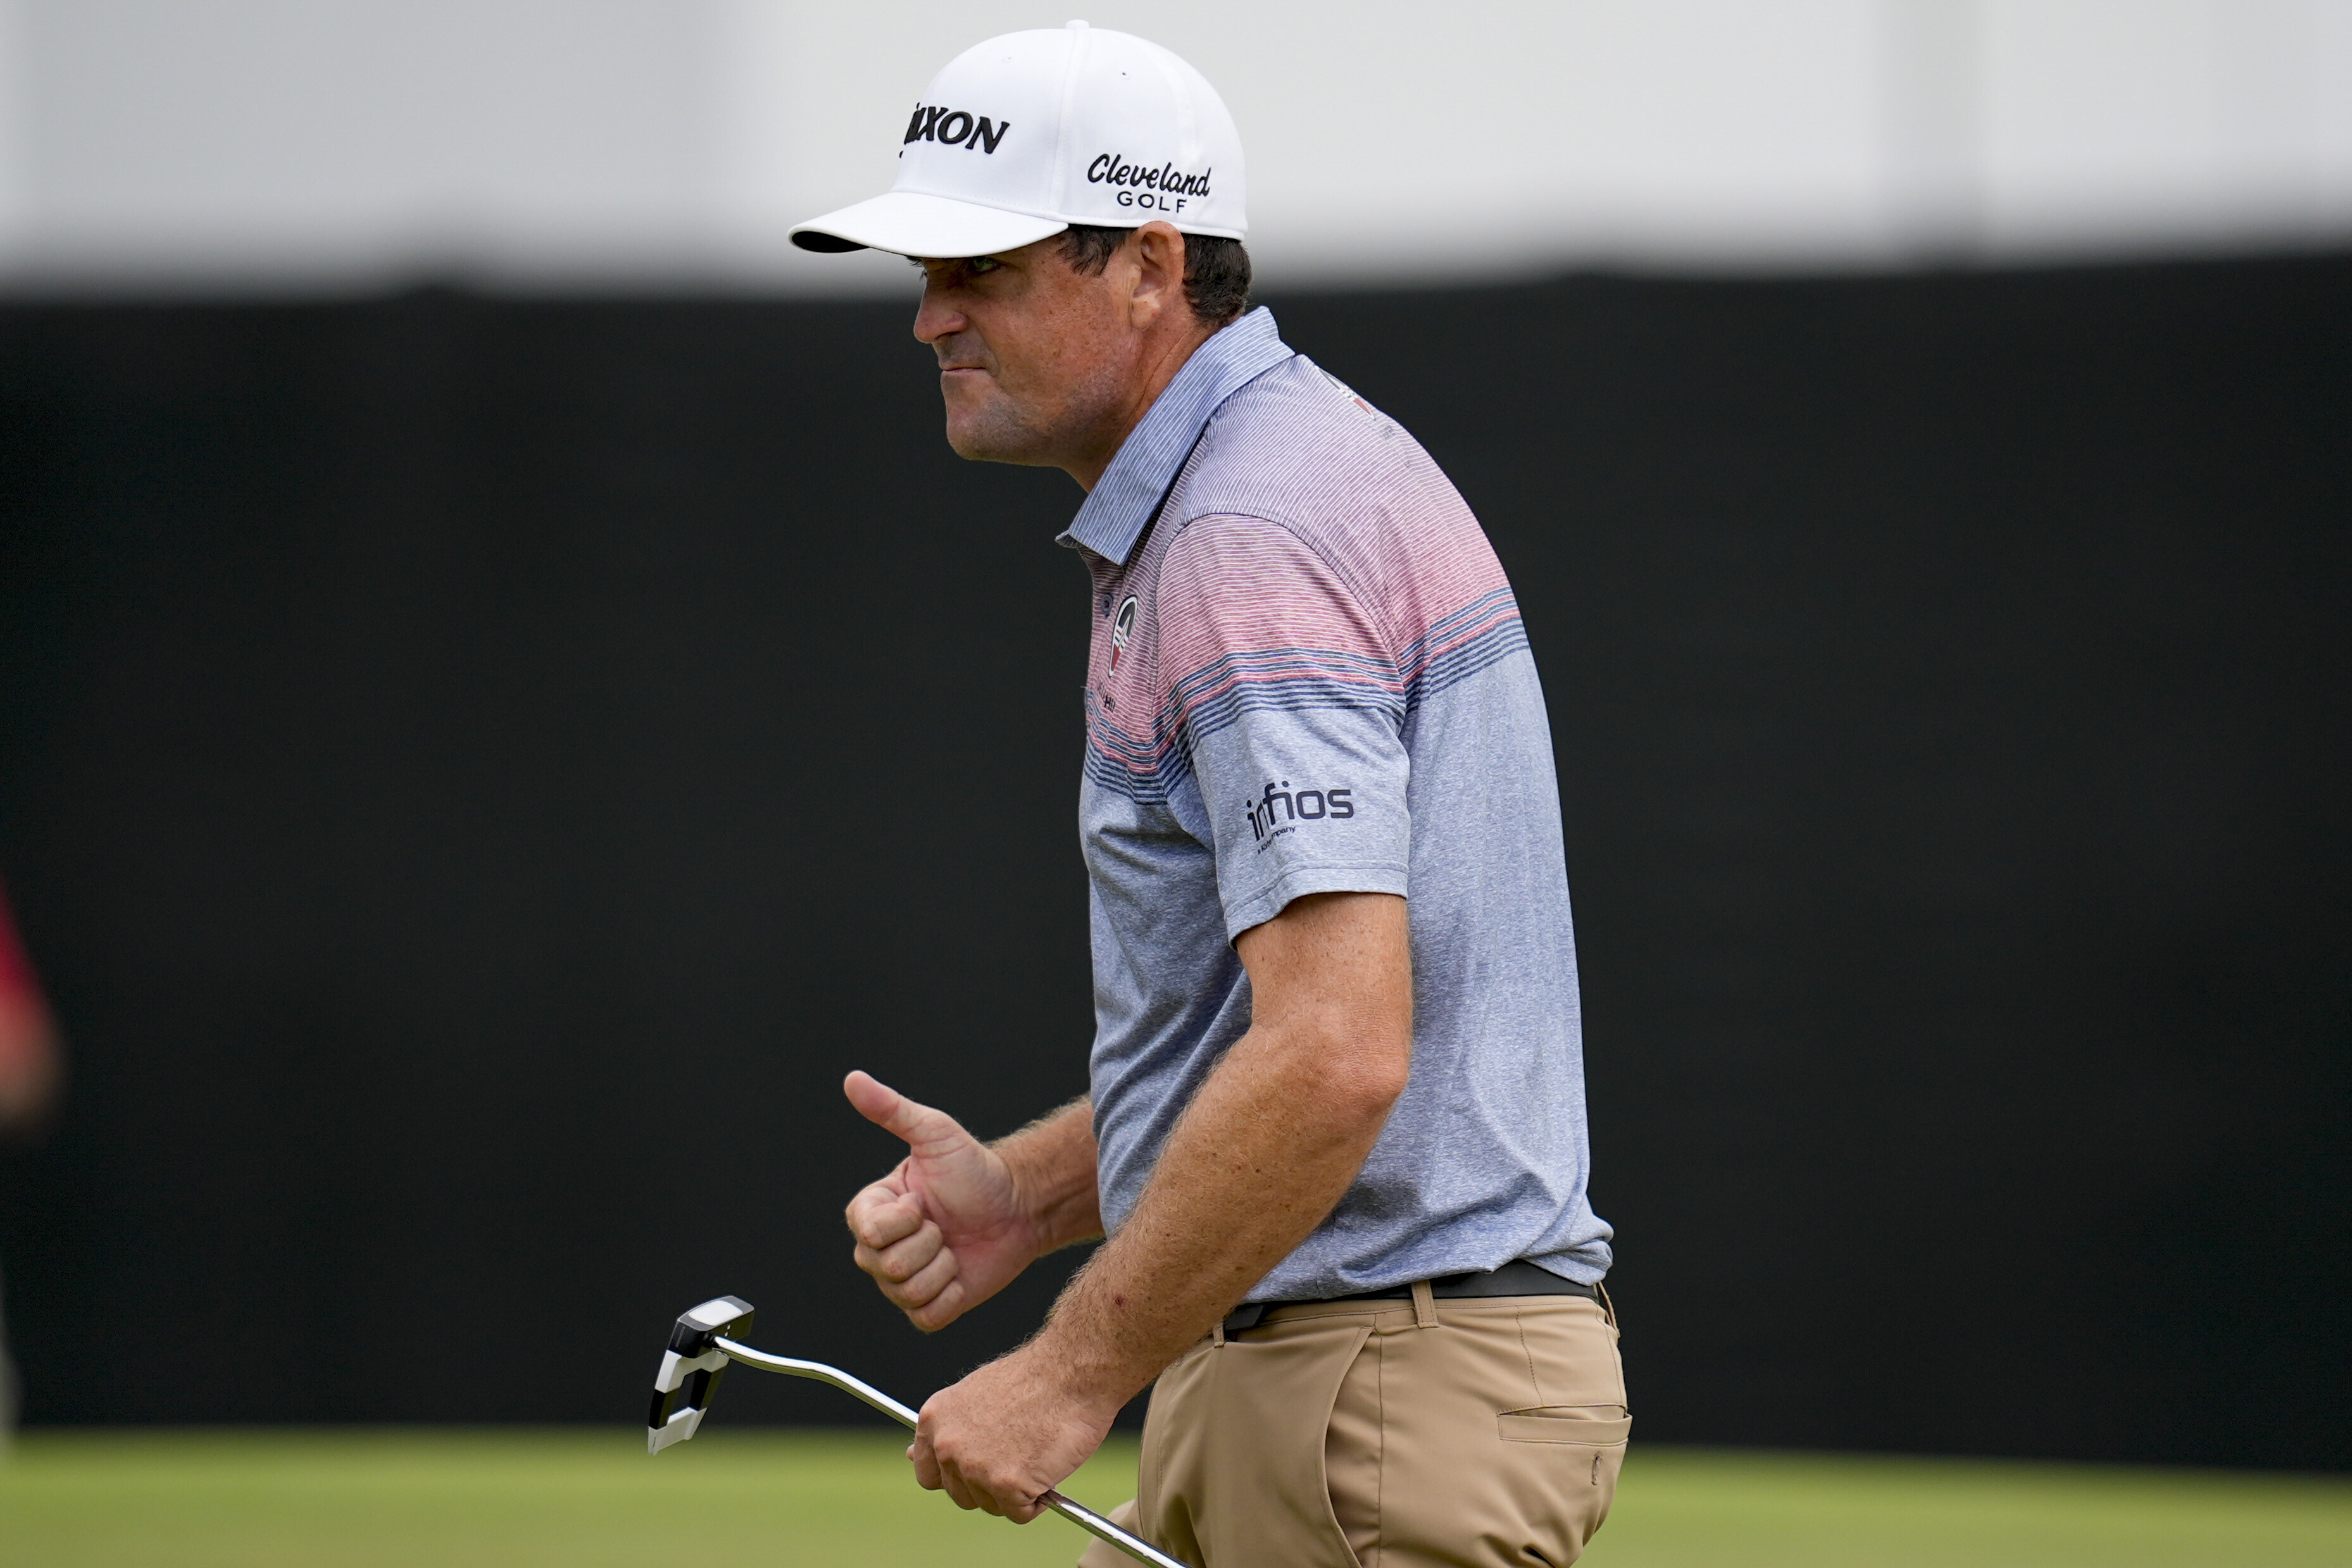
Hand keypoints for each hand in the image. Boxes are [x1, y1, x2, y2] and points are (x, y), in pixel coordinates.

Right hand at [843, 1071, 1043, 1330]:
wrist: (1018, 1207)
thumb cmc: (976, 1170)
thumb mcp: (935, 1134)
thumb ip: (891, 1109)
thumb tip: (853, 1079)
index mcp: (874, 1211)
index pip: (869, 1233)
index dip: (903, 1220)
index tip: (924, 1200)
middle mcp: (882, 1248)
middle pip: (886, 1267)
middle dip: (928, 1242)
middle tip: (945, 1224)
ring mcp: (904, 1281)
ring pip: (907, 1292)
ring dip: (942, 1267)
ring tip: (955, 1245)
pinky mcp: (930, 1306)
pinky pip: (926, 1316)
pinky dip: (950, 1295)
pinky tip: (961, 1271)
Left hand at [911, 1341, 1118, 1520]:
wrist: (1072, 1370)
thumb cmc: (1034, 1380)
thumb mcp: (974, 1396)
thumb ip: (948, 1429)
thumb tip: (912, 1455)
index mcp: (934, 1420)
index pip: (928, 1474)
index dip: (957, 1476)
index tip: (978, 1469)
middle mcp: (948, 1445)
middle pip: (962, 1496)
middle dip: (991, 1484)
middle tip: (1020, 1453)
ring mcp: (976, 1467)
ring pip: (992, 1506)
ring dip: (1016, 1491)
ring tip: (1035, 1452)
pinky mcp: (1007, 1485)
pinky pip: (1021, 1513)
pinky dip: (1038, 1499)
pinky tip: (1047, 1465)